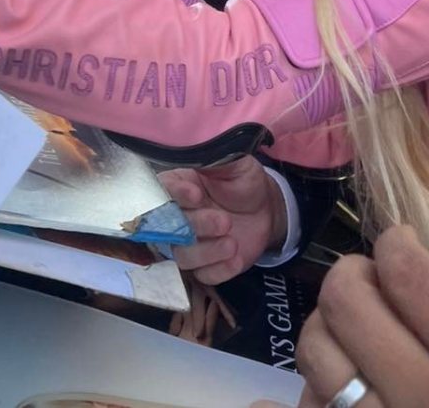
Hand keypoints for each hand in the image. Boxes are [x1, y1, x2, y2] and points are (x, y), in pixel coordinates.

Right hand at [160, 156, 287, 285]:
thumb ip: (218, 158)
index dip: (176, 194)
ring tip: (232, 243)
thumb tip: (203, 152)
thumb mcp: (236, 163)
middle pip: (169, 228)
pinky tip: (235, 259)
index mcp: (179, 186)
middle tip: (224, 221)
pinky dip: (218, 270)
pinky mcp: (205, 265)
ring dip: (206, 252)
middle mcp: (176, 216)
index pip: (163, 190)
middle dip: (196, 225)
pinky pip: (203, 276)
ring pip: (182, 256)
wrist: (265, 208)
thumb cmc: (244, 181)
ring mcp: (188, 243)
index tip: (197, 194)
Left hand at [292, 227, 428, 407]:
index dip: (395, 242)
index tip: (403, 243)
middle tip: (376, 280)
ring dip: (329, 326)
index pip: (407, 275)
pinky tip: (336, 385)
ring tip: (358, 330)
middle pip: (346, 304)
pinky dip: (309, 392)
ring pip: (317, 354)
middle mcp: (422, 399)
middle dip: (354, 273)